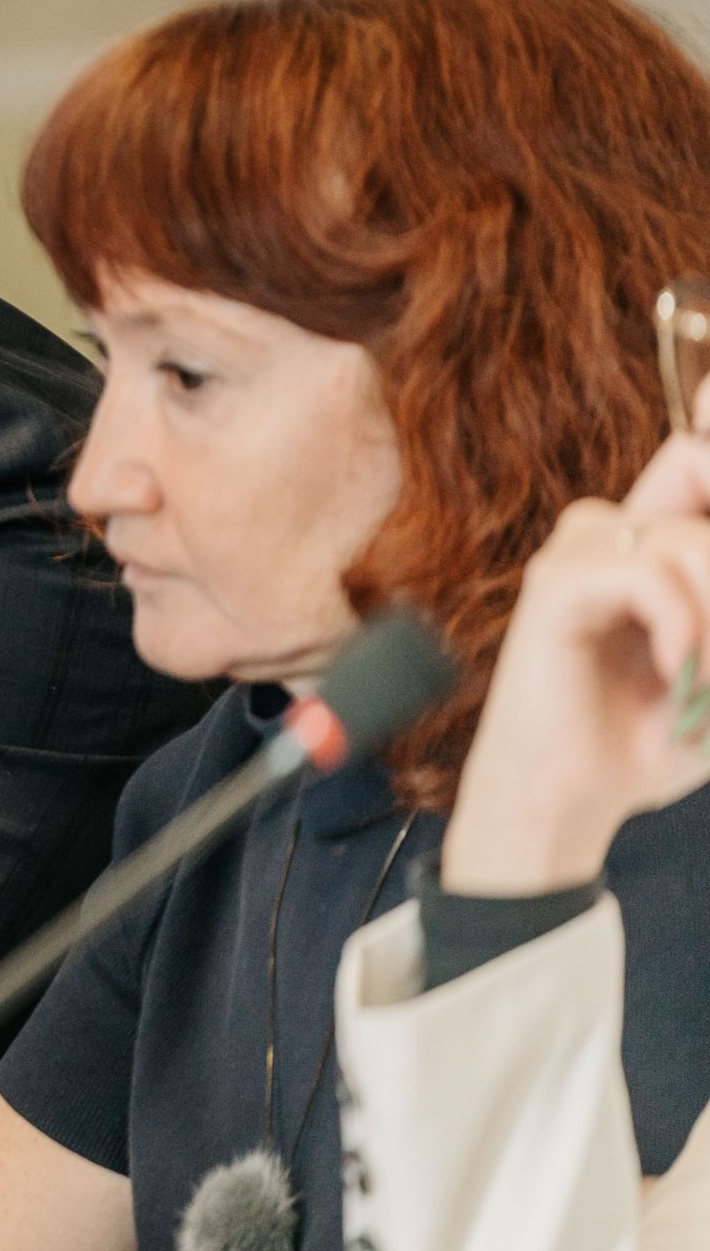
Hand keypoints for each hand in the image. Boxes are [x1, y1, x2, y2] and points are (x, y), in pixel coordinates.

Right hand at [447, 386, 709, 894]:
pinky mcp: (556, 585)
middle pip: (701, 466)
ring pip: (694, 544)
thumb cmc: (648, 737)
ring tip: (704, 681)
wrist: (570, 800)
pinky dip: (683, 633)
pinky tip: (670, 674)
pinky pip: (652, 579)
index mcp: (653, 538)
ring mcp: (578, 549)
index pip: (696, 450)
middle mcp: (612, 528)